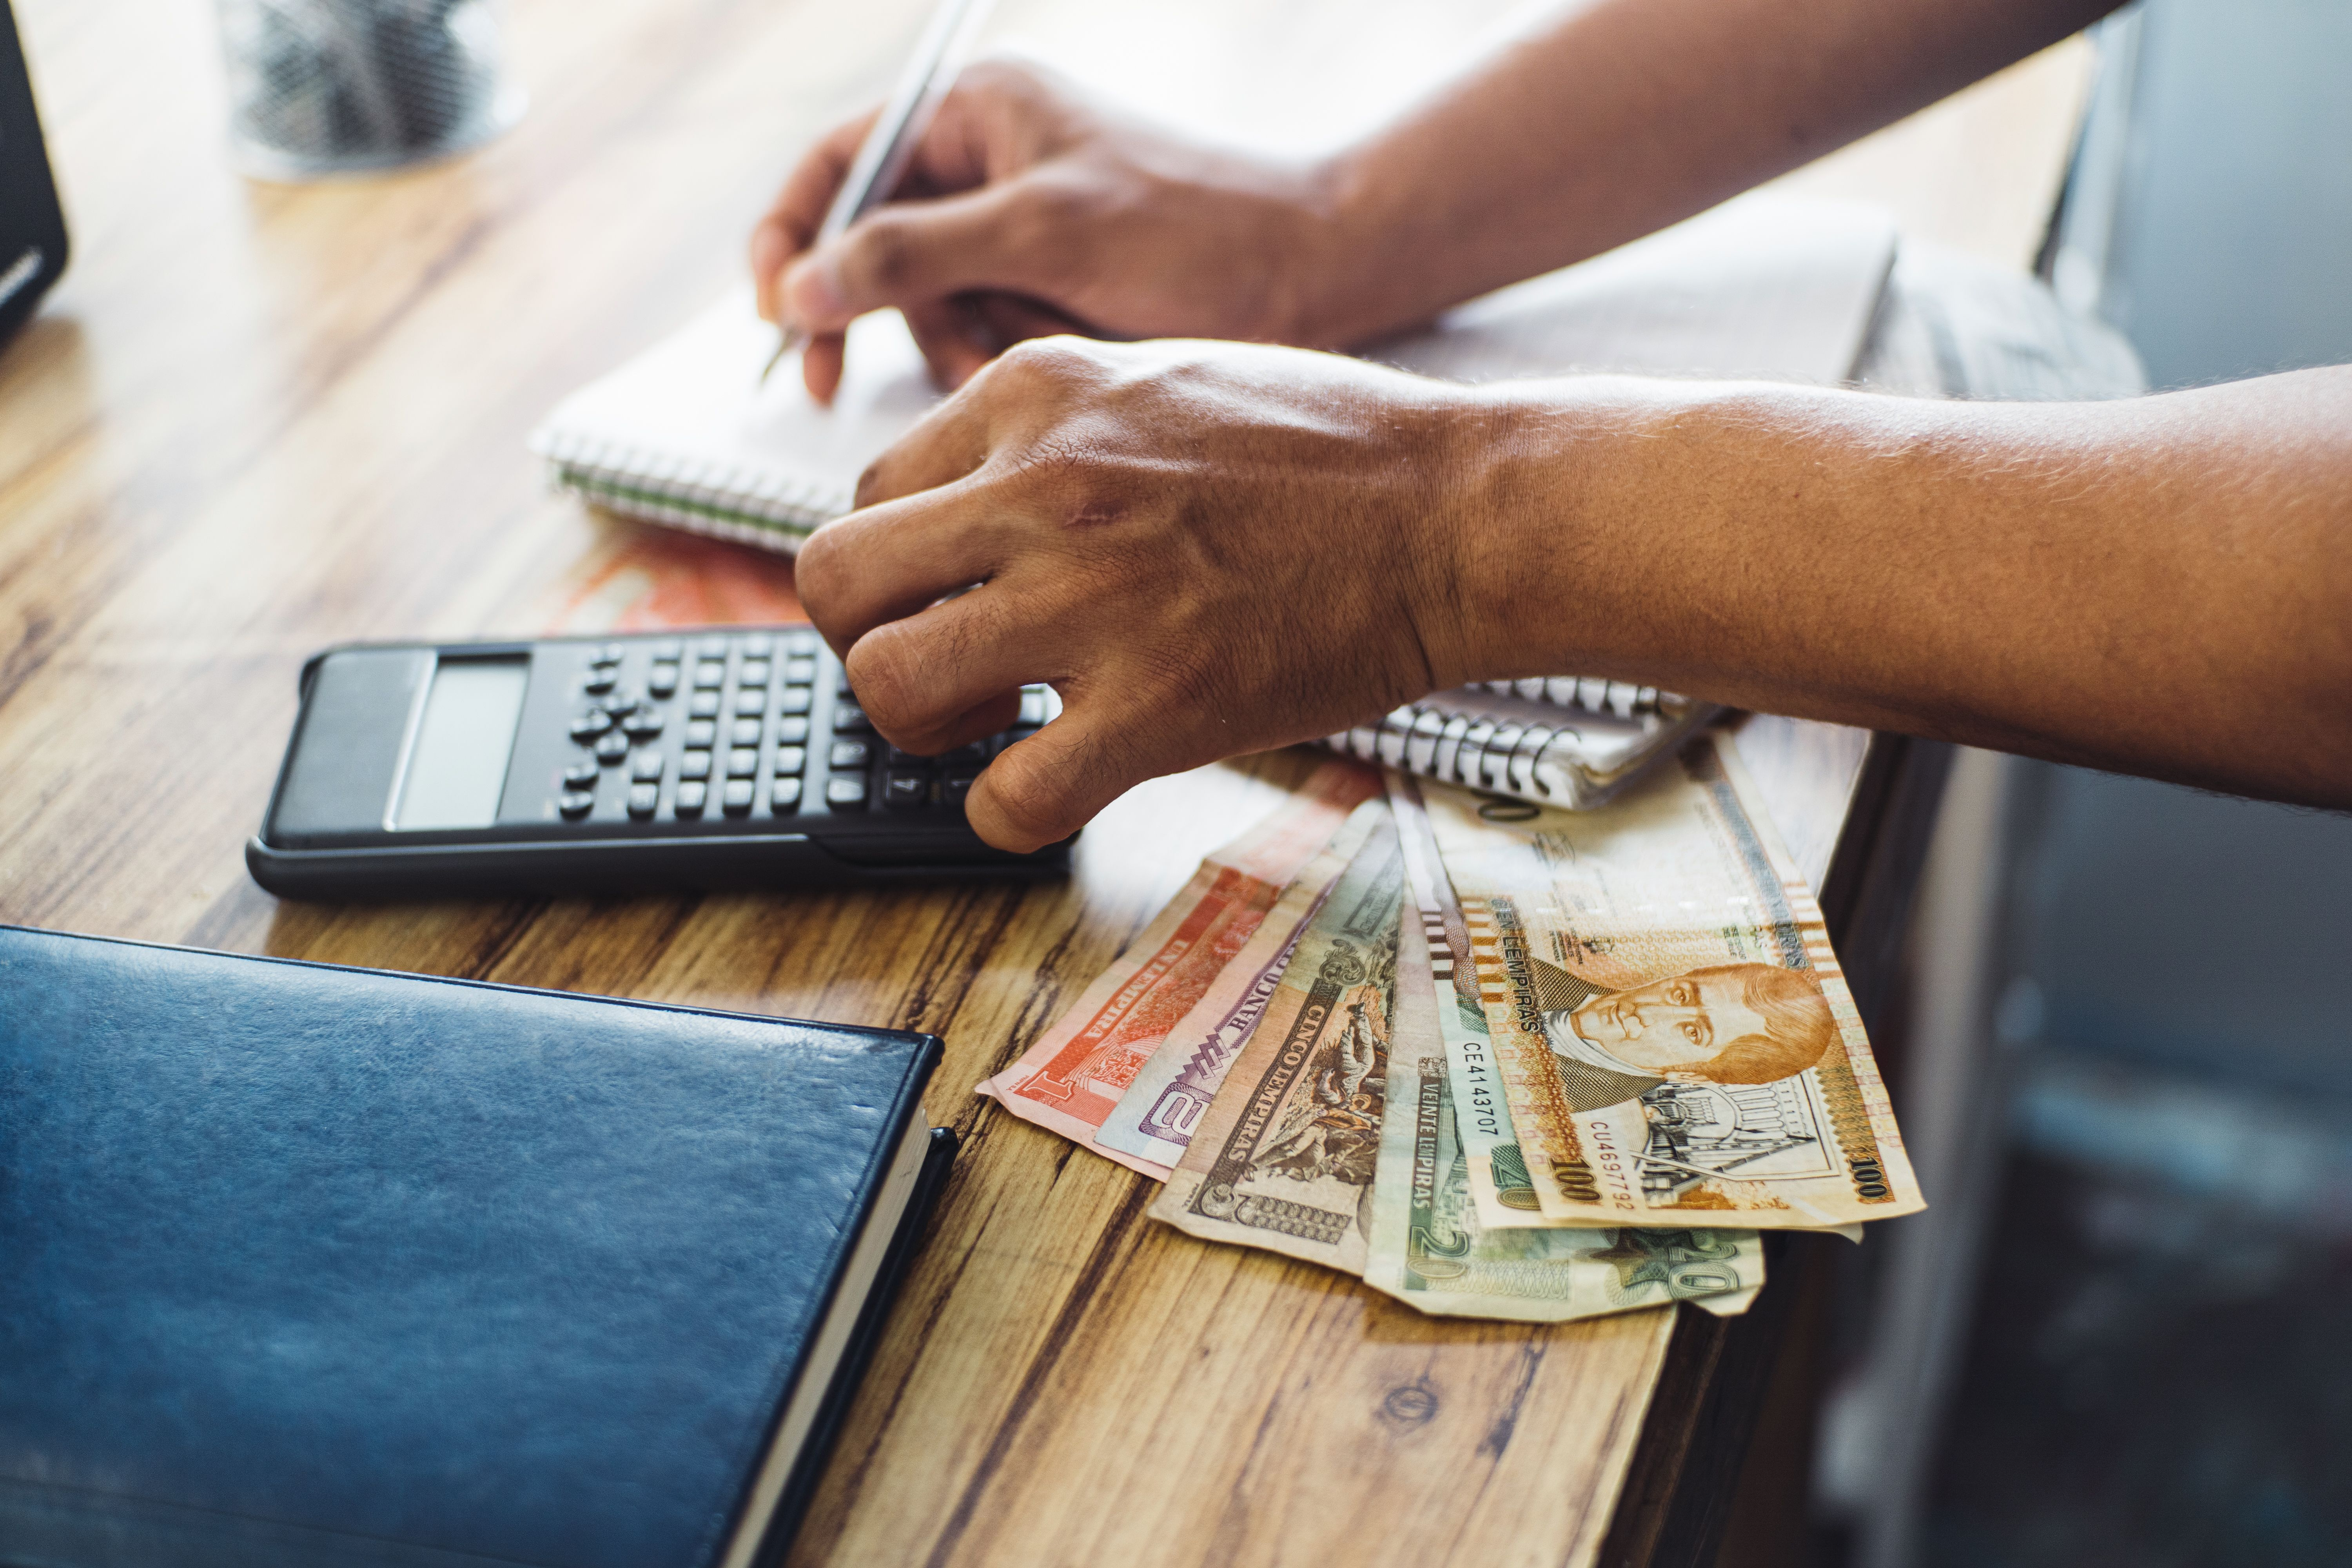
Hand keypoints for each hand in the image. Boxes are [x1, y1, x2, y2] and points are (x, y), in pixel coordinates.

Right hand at [749, 59, 1347, 404]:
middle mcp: (984, 163)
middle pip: (871, 249)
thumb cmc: (1192, 229)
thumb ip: (910, 257)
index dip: (791, 238)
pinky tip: (1046, 360)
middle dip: (887, 316)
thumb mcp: (1039, 233)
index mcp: (975, 112)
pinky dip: (1000, 359)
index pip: (837, 165)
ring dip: (958, 346)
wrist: (1308, 277)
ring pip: (925, 309)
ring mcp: (1012, 230)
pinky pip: (980, 336)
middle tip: (845, 386)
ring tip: (1022, 352)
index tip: (777, 315)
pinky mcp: (1044, 288)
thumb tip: (796, 290)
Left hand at [792, 337, 1512, 850]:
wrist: (1460, 508)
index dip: (894, 569)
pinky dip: (1005, 811)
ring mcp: (1096, 597)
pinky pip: (1003, 796)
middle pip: (834, 582)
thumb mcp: (1155, 380)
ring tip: (992, 724)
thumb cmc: (1329, 450)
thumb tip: (958, 509)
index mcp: (1035, 394)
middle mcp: (1041, 486)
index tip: (949, 601)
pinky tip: (1055, 783)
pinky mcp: (1160, 704)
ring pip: (887, 684)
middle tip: (943, 669)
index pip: (866, 493)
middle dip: (863, 643)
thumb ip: (1045, 432)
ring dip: (920, 725)